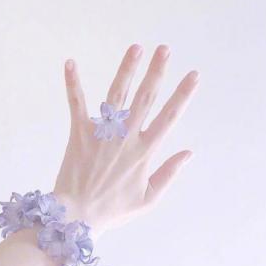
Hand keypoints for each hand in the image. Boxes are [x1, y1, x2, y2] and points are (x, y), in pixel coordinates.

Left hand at [54, 45, 198, 238]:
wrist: (77, 217)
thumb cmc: (114, 208)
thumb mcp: (149, 198)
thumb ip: (169, 173)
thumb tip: (189, 152)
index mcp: (144, 151)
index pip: (169, 117)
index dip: (183, 94)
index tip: (193, 74)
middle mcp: (126, 137)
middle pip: (145, 98)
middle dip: (156, 72)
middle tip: (164, 49)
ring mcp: (102, 133)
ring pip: (117, 95)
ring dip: (126, 70)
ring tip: (136, 48)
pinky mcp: (79, 133)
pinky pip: (76, 104)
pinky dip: (73, 84)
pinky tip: (71, 62)